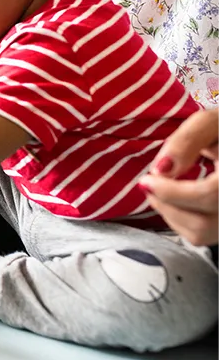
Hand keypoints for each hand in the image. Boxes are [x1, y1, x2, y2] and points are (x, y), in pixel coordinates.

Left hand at [140, 109, 218, 245]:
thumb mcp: (212, 124)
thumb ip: (187, 141)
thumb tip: (161, 169)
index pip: (210, 195)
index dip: (173, 192)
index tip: (147, 179)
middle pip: (204, 223)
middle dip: (167, 204)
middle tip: (149, 184)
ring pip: (202, 234)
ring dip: (170, 213)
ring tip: (160, 189)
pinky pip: (203, 236)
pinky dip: (181, 220)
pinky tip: (176, 200)